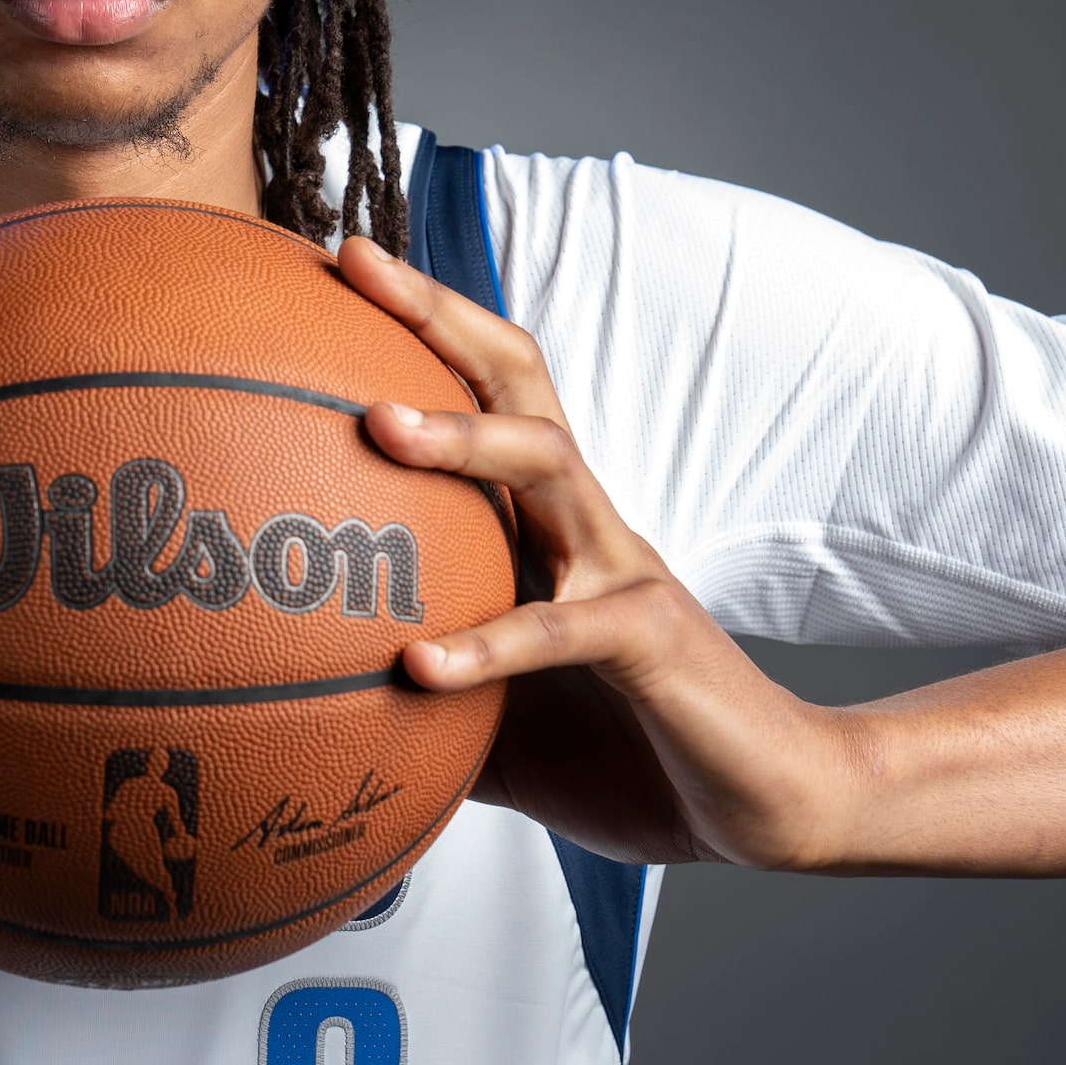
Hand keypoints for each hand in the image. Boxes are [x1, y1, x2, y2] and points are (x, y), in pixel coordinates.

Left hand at [337, 236, 859, 870]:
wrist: (763, 801)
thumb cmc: (626, 749)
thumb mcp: (494, 721)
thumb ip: (412, 703)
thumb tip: (302, 719)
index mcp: (547, 522)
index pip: (486, 389)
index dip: (422, 322)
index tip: (338, 266)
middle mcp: (584, 521)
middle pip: (515, 382)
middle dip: (436, 314)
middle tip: (352, 263)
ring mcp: (624, 568)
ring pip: (546, 463)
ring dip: (461, 438)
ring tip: (376, 424)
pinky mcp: (653, 638)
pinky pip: (562, 629)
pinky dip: (488, 643)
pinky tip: (418, 666)